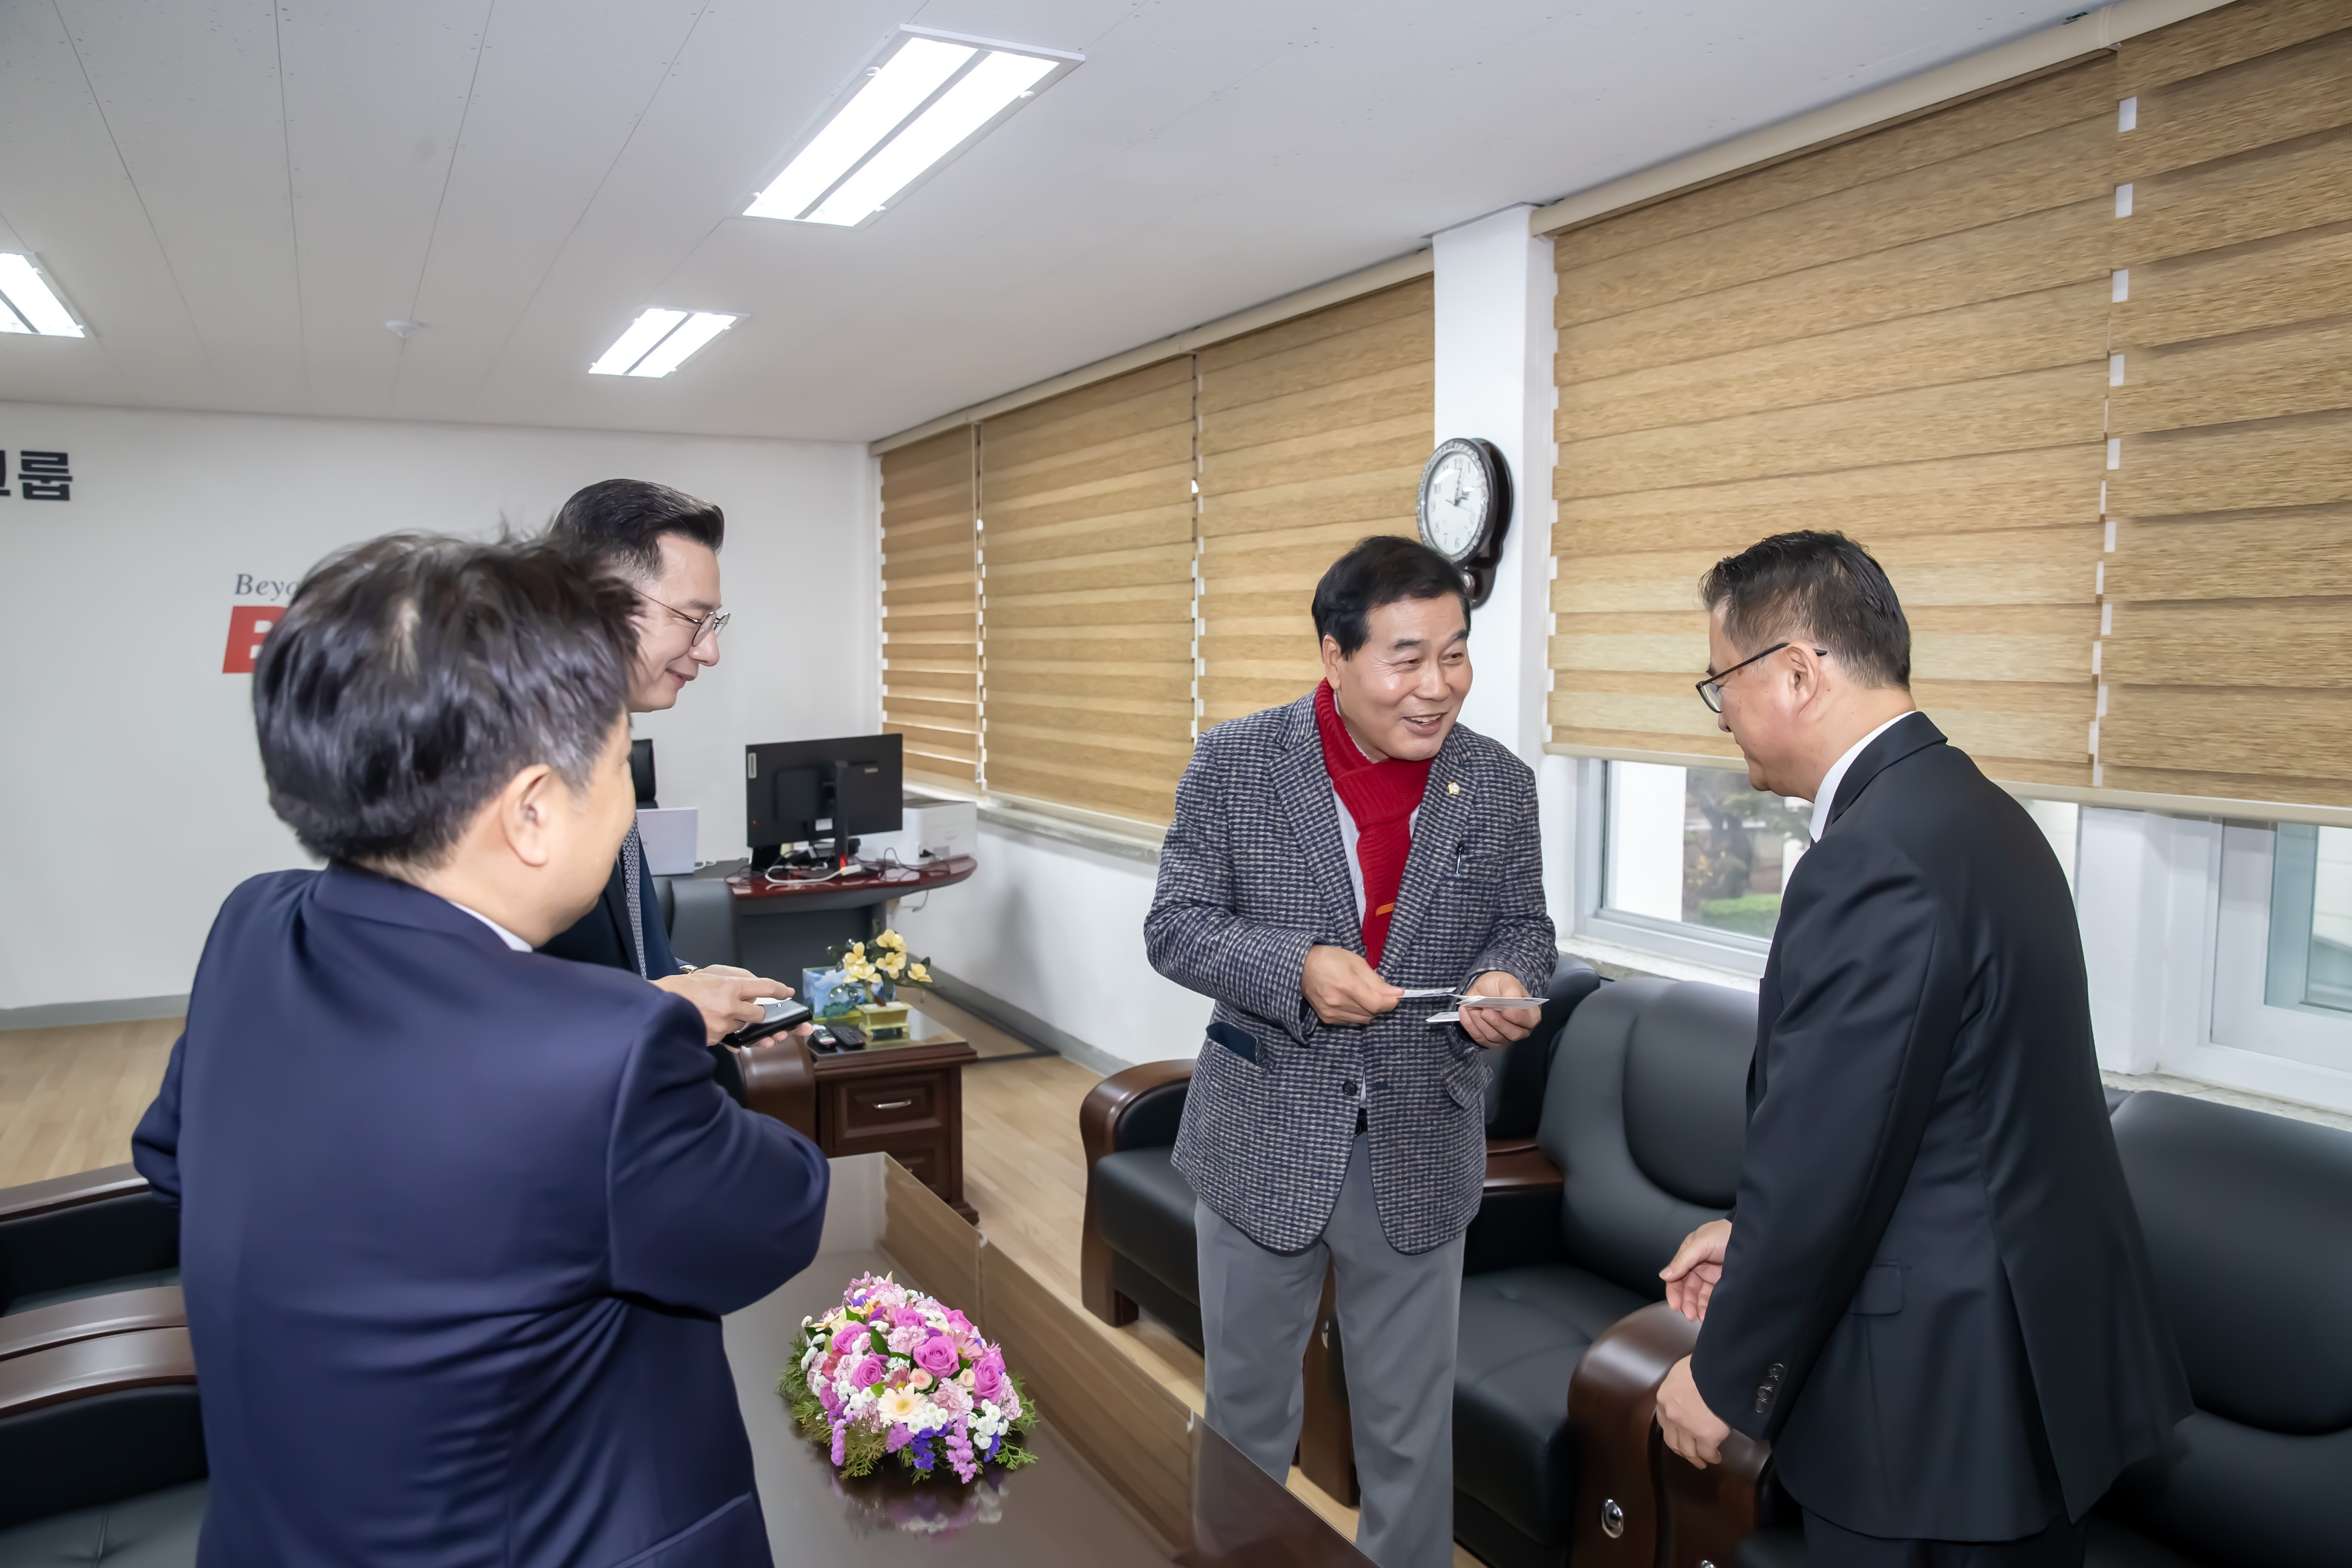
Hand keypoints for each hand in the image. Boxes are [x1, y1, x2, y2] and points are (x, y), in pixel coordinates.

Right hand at [653, 966, 791, 1045]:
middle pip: (759, 1014)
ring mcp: (722, 1025)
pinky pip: (727, 1038)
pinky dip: (722, 1032)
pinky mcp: (714, 1040)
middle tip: (743, 1007)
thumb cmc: (680, 989)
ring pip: (741, 1027)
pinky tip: (709, 1023)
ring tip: (715, 1013)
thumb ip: (733, 980)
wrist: (656, 1009)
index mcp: (729, 986)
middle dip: (755, 1012)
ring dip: (735, 1022)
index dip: (779, 990)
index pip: (764, 987)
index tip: (787, 992)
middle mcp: (729, 1007)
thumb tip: (752, 991)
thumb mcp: (709, 974)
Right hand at [1302, 945, 1404, 1026]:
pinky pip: (1352, 1021)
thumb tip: (1396, 993)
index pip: (1377, 1004)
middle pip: (1372, 1013)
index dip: (1390, 1001)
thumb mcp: (1356, 962)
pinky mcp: (1327, 1019)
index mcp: (1347, 985)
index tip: (1396, 995)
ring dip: (1369, 1009)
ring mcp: (1331, 1013)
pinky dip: (1357, 1013)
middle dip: (1380, 1003)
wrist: (1301, 967)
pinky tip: (1351, 1001)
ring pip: (1363, 1019)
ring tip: (1362, 994)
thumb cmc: (1331, 959)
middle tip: (1377, 991)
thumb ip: (1377, 981)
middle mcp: (1338, 1003)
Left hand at [1457, 971, 1536, 1048]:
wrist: (1483, 989)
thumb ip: (1511, 991)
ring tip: (1473, 1008)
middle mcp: (1520, 1029)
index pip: (1530, 1021)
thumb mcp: (1506, 981)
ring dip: (1481, 1022)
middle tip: (1485, 1011)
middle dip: (1497, 1023)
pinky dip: (1469, 1024)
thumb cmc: (1499, 985)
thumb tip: (1511, 1000)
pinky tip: (1465, 1011)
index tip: (1506, 1010)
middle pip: (1512, 1034)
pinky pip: (1479, 1037)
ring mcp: (1504, 1037)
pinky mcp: (1488, 1041)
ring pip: (1493, 1037)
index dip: (1519, 1018)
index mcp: (1530, 1013)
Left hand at [1656, 1356, 1730, 1468]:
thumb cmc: (1702, 1365)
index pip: (1663, 1421)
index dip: (1671, 1431)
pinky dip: (1712, 1457)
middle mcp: (1672, 1417)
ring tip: (1703, 1462)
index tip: (1677, 1436)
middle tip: (1687, 1455)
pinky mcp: (1707, 1436)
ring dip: (1695, 1458)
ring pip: (1689, 1451)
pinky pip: (1708, 1452)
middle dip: (1680, 1450)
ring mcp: (1688, 1429)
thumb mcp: (1683, 1371)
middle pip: (1673, 1441)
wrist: (1716, 1372)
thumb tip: (1690, 1387)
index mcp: (1665, 1399)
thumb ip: (1682, 1384)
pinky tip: (1716, 1457)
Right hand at [1660, 1218, 1731, 1322]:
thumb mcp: (1701, 1244)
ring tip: (1700, 1317)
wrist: (1752, 1238)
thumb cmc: (1724, 1233)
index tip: (1675, 1306)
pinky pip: (1713, 1297)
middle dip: (1687, 1303)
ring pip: (1699, 1295)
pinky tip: (1708, 1314)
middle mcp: (1697, 1266)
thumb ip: (1683, 1260)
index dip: (1674, 1292)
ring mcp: (1710, 1275)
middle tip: (1690, 1315)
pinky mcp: (1723, 1283)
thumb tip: (1664, 1275)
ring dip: (1698, 1307)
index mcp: (1688, 1255)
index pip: (1676, 1276)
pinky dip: (1709, 1307)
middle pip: (1687, 1289)